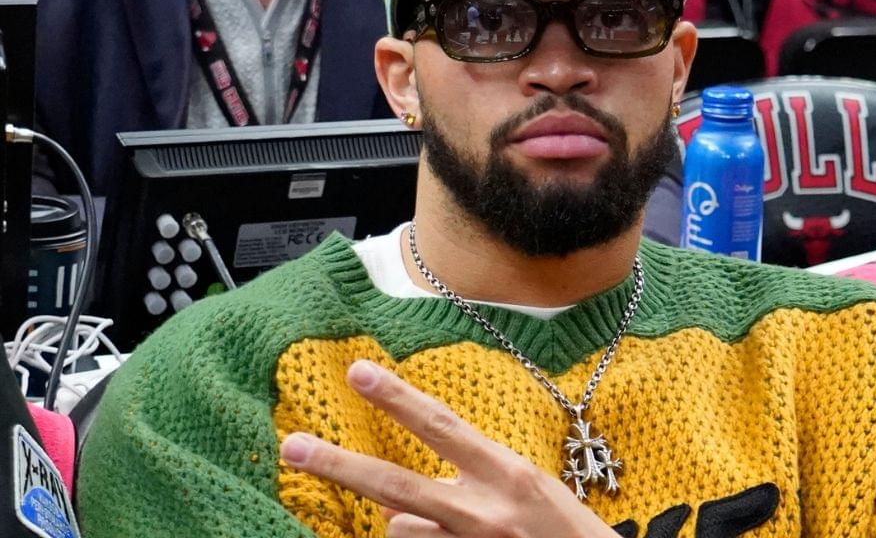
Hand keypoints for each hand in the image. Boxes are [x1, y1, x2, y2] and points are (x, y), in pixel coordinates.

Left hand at [280, 360, 617, 537]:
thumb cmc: (563, 528)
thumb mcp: (526, 486)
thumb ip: (473, 476)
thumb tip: (410, 489)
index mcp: (507, 473)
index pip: (441, 426)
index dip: (397, 398)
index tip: (358, 372)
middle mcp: (483, 511)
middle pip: (395, 485)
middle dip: (339, 465)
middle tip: (294, 446)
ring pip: (400, 528)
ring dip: (407, 522)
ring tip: (449, 522)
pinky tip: (447, 536)